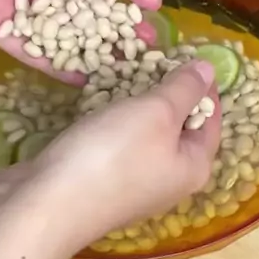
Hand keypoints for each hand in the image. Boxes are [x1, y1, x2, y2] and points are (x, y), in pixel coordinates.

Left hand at [0, 0, 160, 79]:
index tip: (154, 5)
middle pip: (86, 4)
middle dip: (116, 23)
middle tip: (145, 44)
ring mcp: (19, 3)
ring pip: (63, 30)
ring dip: (92, 46)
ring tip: (122, 66)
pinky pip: (31, 50)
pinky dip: (54, 64)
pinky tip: (80, 79)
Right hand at [27, 60, 220, 244]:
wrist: (46, 204)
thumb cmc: (112, 155)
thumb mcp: (156, 111)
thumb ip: (184, 88)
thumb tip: (208, 69)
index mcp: (194, 167)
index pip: (212, 119)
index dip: (205, 86)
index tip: (189, 54)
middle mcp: (169, 182)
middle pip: (179, 129)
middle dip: (170, 94)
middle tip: (155, 59)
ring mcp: (133, 186)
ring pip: (146, 136)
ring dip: (138, 106)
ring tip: (128, 73)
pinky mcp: (101, 185)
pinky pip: (117, 146)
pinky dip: (114, 122)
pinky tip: (101, 104)